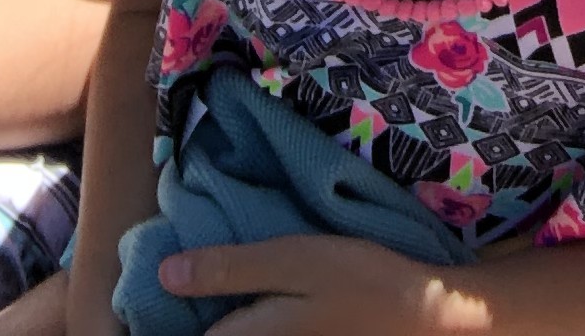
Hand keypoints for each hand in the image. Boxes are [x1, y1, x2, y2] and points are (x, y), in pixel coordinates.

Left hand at [152, 235, 487, 335]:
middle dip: (201, 323)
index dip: (174, 319)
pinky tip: (262, 308)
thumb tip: (166, 275)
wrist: (422, 316)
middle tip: (189, 294)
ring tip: (225, 300)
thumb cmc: (358, 279)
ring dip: (230, 323)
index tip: (162, 296)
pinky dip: (253, 324)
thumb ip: (232, 268)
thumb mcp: (294, 259)